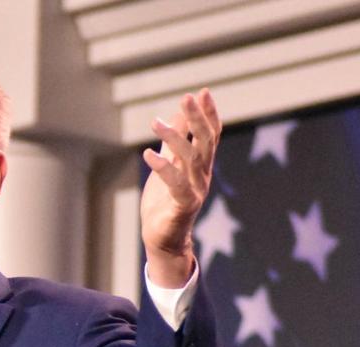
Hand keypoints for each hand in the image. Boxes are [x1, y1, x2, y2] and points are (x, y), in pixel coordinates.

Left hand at [140, 88, 221, 286]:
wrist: (163, 240)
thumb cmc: (165, 203)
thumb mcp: (170, 167)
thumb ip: (175, 144)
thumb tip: (178, 115)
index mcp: (201, 166)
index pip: (211, 136)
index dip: (208, 114)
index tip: (203, 92)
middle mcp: (202, 176)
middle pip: (205, 143)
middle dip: (198, 119)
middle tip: (188, 97)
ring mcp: (195, 191)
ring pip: (190, 160)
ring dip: (175, 138)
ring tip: (156, 122)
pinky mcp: (183, 206)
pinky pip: (175, 184)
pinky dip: (163, 168)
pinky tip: (148, 154)